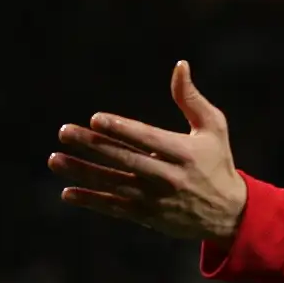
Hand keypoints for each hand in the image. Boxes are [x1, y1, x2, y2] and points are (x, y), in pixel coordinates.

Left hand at [49, 61, 247, 241]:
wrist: (228, 214)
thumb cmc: (217, 162)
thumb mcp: (214, 128)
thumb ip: (191, 99)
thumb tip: (180, 65)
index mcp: (184, 153)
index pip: (147, 138)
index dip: (121, 128)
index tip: (96, 118)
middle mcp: (168, 177)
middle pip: (125, 159)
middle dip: (93, 145)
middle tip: (64, 132)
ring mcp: (156, 199)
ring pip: (113, 183)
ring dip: (82, 172)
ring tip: (55, 159)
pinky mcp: (148, 217)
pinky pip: (115, 207)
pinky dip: (91, 200)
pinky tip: (68, 192)